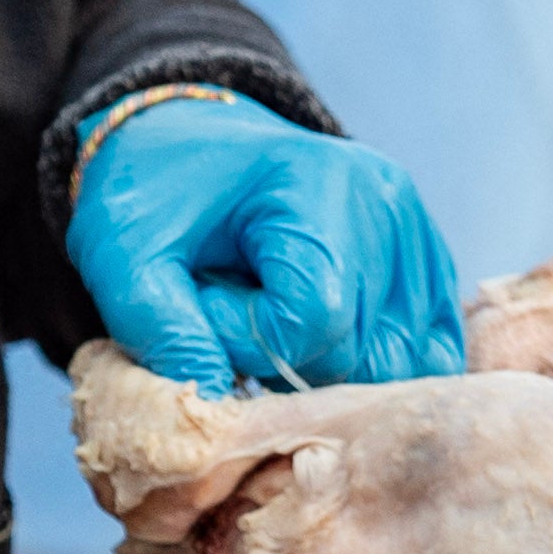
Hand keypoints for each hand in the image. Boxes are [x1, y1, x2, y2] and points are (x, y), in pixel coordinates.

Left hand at [67, 91, 467, 393]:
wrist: (183, 144)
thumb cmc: (152, 197)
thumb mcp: (125, 260)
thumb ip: (164, 333)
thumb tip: (218, 409)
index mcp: (317, 184)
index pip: (315, 318)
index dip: (250, 341)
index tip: (203, 308)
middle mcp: (386, 202)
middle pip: (360, 350)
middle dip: (285, 360)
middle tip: (227, 312)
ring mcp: (416, 232)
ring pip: (397, 364)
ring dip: (326, 367)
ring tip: (269, 315)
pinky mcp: (427, 262)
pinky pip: (425, 350)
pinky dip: (369, 364)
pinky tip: (314, 337)